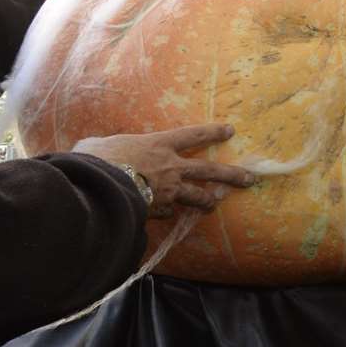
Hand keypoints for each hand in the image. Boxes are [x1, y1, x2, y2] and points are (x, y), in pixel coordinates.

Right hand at [73, 123, 254, 218]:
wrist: (97, 188)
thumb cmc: (95, 160)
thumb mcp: (101, 143)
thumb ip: (111, 146)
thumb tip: (96, 147)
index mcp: (158, 144)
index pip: (192, 135)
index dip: (212, 132)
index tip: (230, 131)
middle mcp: (170, 167)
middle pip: (208, 170)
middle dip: (231, 173)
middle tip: (249, 178)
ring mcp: (167, 190)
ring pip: (197, 196)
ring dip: (208, 200)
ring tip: (215, 204)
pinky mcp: (159, 210)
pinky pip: (168, 212)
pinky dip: (168, 213)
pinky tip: (165, 216)